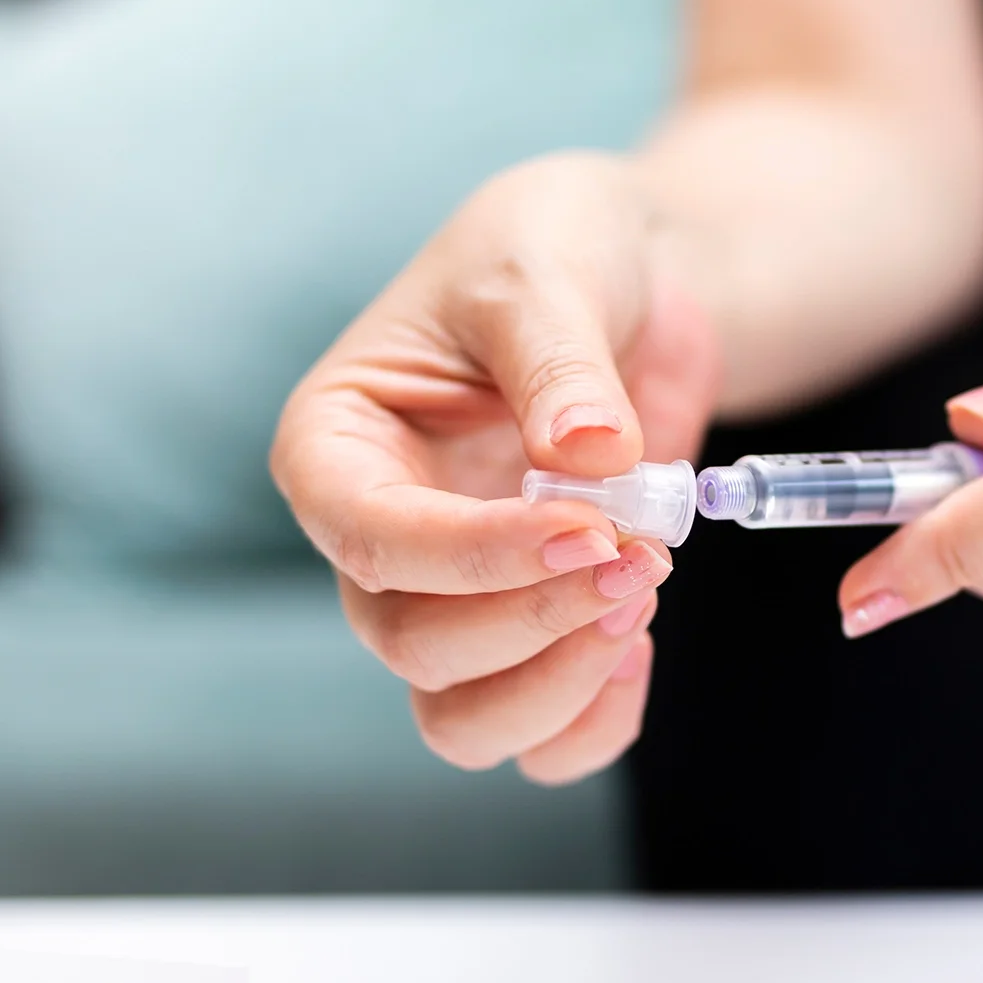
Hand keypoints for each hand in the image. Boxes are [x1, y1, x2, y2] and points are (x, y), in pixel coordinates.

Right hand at [271, 154, 720, 780]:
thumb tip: (588, 454)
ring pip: (461, 717)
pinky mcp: (531, 622)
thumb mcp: (543, 271)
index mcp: (337, 445)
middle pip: (415, 646)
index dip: (474, 555)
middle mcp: (380, 536)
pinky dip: (592, 720)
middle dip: (532, 620)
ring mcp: (454, 593)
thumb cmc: (552, 249)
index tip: (587, 530)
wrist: (635, 274)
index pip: (373, 538)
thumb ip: (558, 362)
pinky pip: (539, 732)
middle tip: (642, 558)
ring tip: (645, 594)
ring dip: (558, 685)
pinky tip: (641, 649)